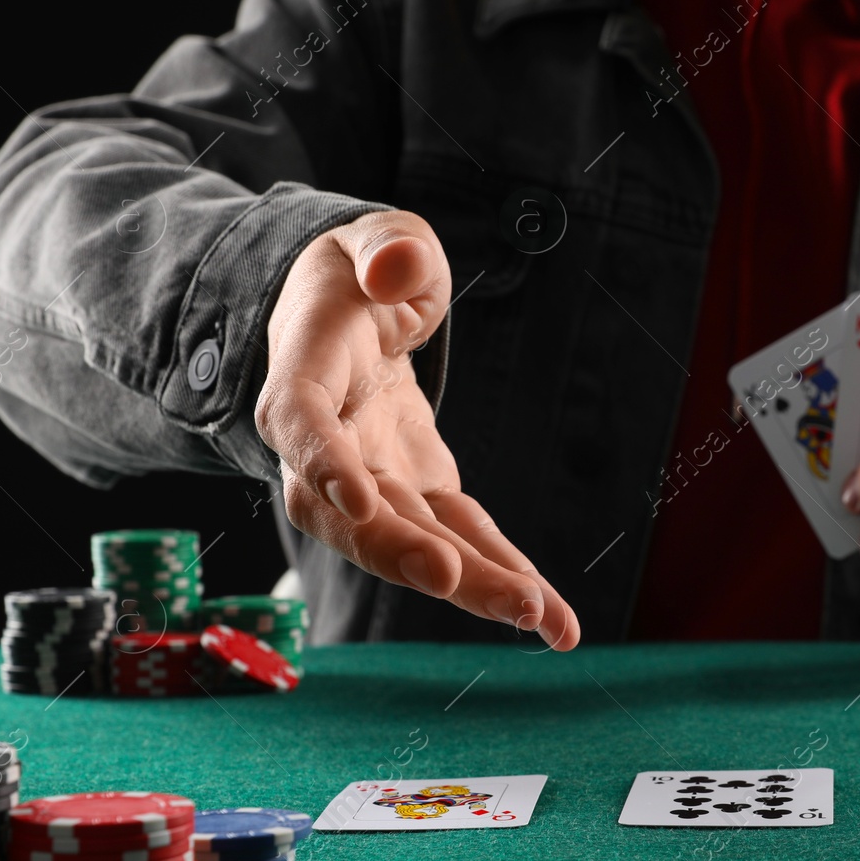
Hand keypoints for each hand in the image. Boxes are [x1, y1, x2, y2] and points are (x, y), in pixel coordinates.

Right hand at [255, 210, 578, 649]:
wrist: (349, 314)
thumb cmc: (358, 271)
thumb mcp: (371, 238)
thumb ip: (386, 249)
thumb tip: (398, 268)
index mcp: (305, 375)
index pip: (303, 424)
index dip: (324, 462)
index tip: (355, 500)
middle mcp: (332, 448)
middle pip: (357, 514)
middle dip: (401, 550)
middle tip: (453, 579)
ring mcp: (377, 481)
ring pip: (418, 543)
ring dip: (475, 584)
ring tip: (540, 619)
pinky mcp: (422, 493)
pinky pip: (466, 540)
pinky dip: (509, 577)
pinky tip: (557, 622)